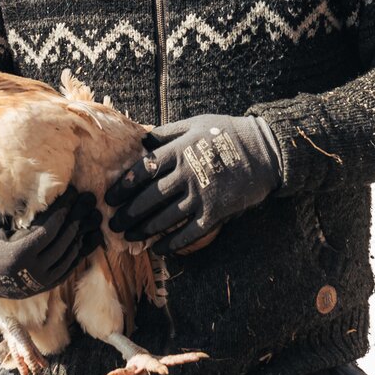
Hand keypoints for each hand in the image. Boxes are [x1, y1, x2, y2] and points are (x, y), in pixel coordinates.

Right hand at [0, 187, 102, 298]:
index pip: (49, 230)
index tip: (72, 192)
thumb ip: (5, 205)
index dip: (63, 209)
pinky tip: (88, 234)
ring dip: (83, 234)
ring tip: (92, 213)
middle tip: (89, 198)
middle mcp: (30, 273)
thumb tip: (27, 180)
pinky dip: (79, 252)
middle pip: (63, 242)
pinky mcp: (42, 287)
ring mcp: (38, 283)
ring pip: (69, 256)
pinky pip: (67, 268)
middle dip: (77, 218)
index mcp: (16, 256)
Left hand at [105, 114, 280, 254]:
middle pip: (149, 198)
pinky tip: (159, 250)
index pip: (142, 170)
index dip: (123, 186)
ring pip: (165, 218)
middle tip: (112, 224)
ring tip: (129, 237)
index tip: (110, 198)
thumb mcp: (196, 124)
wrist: (265, 150)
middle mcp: (186, 174)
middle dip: (128, 213)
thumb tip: (141, 140)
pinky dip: (172, 244)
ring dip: (143, 230)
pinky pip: (189, 233)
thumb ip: (167, 133)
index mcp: (178, 151)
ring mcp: (201, 194)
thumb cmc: (227, 133)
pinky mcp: (216, 212)